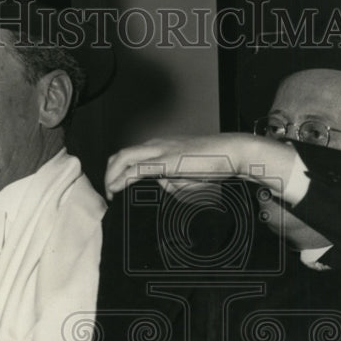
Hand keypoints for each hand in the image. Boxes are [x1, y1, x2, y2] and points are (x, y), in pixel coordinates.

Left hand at [104, 133, 298, 200]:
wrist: (232, 153)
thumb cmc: (213, 164)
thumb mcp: (186, 176)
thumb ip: (168, 181)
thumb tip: (157, 187)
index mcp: (159, 147)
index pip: (129, 156)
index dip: (116, 172)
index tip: (114, 190)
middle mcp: (156, 145)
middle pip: (120, 155)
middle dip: (108, 174)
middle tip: (108, 194)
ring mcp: (161, 151)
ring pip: (123, 158)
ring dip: (111, 176)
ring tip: (111, 194)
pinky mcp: (167, 160)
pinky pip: (137, 168)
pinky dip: (122, 178)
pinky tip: (116, 189)